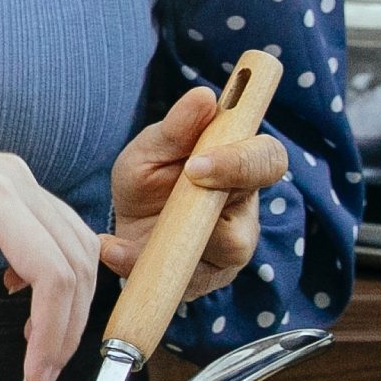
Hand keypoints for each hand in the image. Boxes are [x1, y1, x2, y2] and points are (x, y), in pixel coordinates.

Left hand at [0, 109, 100, 380]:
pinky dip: (54, 267)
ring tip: (38, 343)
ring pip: (75, 243)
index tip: (35, 378)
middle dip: (68, 325)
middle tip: (42, 374)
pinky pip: (54, 227)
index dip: (53, 334)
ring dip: (69, 298)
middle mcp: (14, 179)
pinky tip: (18, 292)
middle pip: (76, 261)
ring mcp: (13, 175)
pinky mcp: (5, 180)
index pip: (53, 275)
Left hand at [103, 86, 290, 303]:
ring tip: (120, 241)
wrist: (126, 221)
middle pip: (249, 220)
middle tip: (165, 211)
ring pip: (215, 259)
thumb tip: (203, 97)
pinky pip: (183, 283)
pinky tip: (113, 251)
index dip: (240, 163)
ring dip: (169, 248)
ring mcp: (226, 252)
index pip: (267, 160)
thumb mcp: (151, 148)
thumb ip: (175, 127)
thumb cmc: (150, 176)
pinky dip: (141, 268)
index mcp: (240, 168)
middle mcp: (241, 213)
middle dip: (208, 221)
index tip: (195, 165)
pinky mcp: (204, 281)